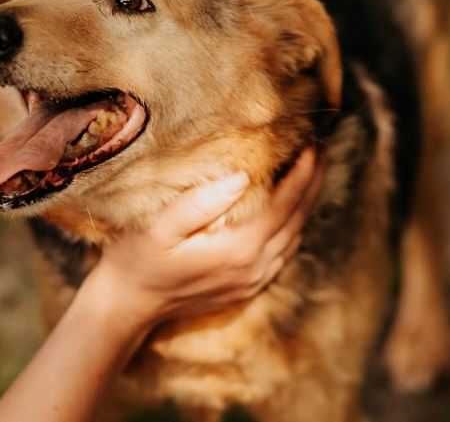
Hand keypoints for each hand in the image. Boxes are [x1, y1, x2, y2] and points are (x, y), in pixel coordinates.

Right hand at [83, 147, 323, 329]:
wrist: (128, 305)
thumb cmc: (138, 259)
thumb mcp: (159, 227)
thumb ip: (200, 202)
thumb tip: (241, 176)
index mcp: (239, 249)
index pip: (284, 205)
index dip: (302, 173)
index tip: (312, 144)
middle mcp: (254, 268)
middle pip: (297, 220)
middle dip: (312, 184)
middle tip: (322, 150)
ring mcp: (253, 281)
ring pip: (294, 238)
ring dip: (306, 205)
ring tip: (312, 173)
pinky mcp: (247, 289)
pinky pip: (283, 255)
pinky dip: (293, 228)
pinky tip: (290, 211)